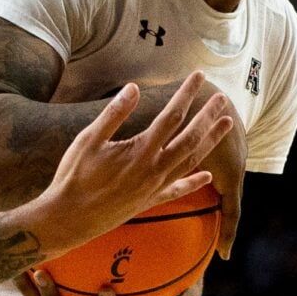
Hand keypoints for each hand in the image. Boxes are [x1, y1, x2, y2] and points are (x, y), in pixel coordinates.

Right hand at [25, 77, 232, 256]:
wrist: (69, 219)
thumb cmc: (74, 177)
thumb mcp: (88, 140)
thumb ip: (114, 114)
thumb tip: (134, 88)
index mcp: (140, 151)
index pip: (171, 116)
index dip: (187, 94)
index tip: (199, 76)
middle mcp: (154, 169)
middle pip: (190, 138)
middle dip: (208, 116)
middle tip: (223, 98)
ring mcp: (155, 187)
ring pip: (191, 161)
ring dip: (210, 142)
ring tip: (226, 125)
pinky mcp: (150, 201)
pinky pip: (178, 190)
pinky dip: (195, 182)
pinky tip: (208, 177)